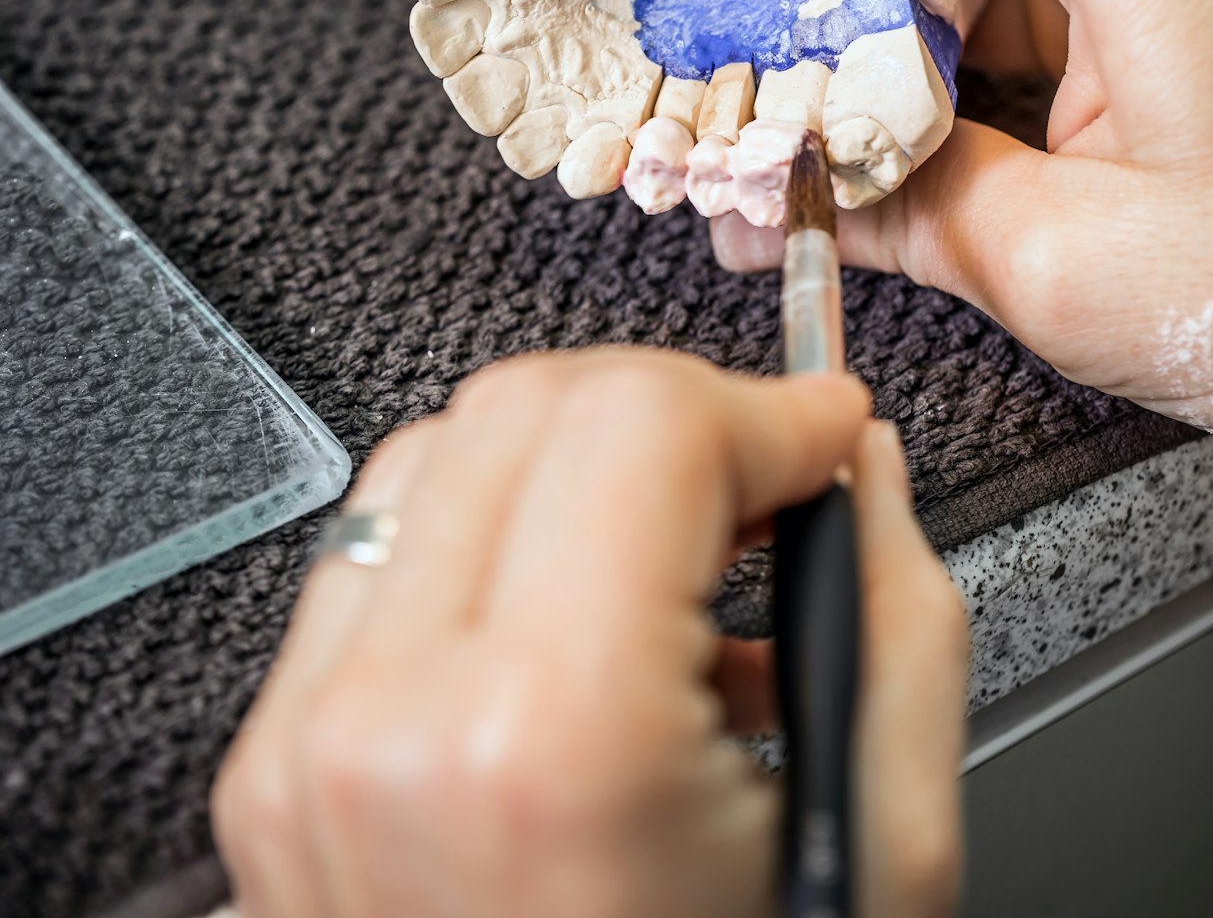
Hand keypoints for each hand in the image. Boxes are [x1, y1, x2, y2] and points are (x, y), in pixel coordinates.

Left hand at [213, 349, 965, 917]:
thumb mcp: (872, 850)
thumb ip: (893, 611)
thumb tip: (852, 465)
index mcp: (549, 743)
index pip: (640, 423)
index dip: (765, 406)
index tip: (823, 435)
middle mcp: (396, 726)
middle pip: (531, 402)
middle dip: (674, 413)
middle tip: (759, 478)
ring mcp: (312, 747)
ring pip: (443, 450)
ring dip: (576, 461)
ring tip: (670, 551)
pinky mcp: (278, 764)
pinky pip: (381, 552)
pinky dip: (490, 535)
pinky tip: (570, 610)